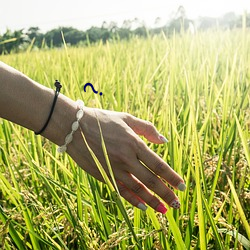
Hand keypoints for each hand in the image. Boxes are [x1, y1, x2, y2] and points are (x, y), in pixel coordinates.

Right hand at [67, 107, 185, 212]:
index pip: (158, 165)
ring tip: (164, 210)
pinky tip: (143, 207)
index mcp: (134, 143)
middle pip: (151, 180)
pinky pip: (121, 191)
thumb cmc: (102, 120)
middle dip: (166, 193)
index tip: (182, 186)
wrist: (74, 127)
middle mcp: (126, 159)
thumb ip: (147, 128)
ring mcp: (114, 169)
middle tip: (177, 203)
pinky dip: (133, 200)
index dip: (172, 177)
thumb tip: (163, 140)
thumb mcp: (126, 118)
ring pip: (138, 189)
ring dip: (153, 201)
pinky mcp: (103, 175)